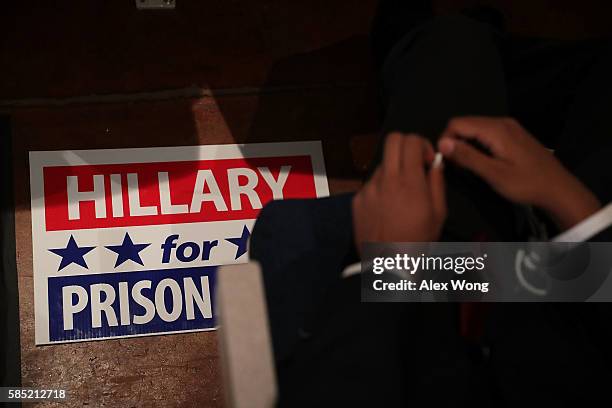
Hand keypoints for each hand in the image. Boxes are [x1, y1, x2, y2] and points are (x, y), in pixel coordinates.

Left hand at [352, 133, 445, 250]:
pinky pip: (371, 184)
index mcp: (409, 181)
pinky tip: (386, 208)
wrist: (388, 265)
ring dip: (394, 171)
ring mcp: (368, 188)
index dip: (423, 144)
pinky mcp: (357, 199)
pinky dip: (381, 188)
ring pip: (382, 164)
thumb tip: (435, 162)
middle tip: (413, 165)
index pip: (411, 140)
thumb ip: (437, 182)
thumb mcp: (439, 213)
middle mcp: (386, 179)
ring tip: (400, 195)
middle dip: (406, 146)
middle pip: (392, 140)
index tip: (427, 162)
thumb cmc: (419, 240)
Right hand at [438, 117, 600, 229]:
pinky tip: (482, 161)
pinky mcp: (513, 134)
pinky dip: (478, 144)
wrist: (558, 188)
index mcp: (496, 129)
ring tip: (467, 166)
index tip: (446, 161)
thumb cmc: (526, 183)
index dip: (445, 140)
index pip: (457, 123)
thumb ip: (467, 156)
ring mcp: (509, 127)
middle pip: (465, 123)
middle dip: (454, 142)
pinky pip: (487, 132)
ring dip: (465, 144)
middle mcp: (502, 122)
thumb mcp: (493, 173)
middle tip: (455, 166)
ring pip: (475, 128)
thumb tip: (442, 143)